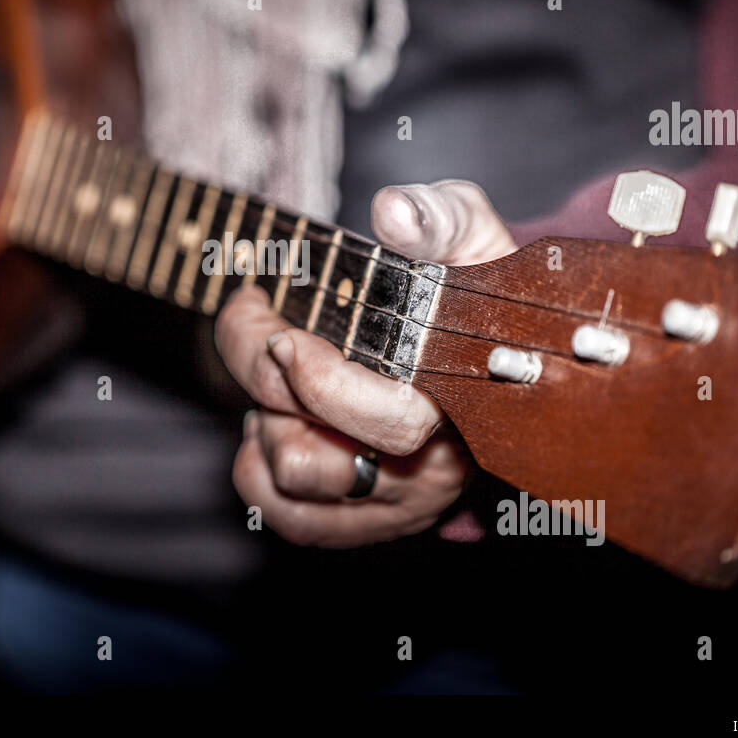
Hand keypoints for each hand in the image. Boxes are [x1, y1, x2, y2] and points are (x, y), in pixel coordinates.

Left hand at [216, 179, 516, 546]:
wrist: (481, 341)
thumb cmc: (467, 281)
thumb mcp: (470, 232)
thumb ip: (439, 217)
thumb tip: (393, 213)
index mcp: (462, 404)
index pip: (389, 424)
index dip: (323, 385)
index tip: (285, 337)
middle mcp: (431, 470)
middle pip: (314, 458)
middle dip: (265, 380)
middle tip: (256, 319)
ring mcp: (397, 505)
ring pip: (293, 486)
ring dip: (264, 421)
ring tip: (277, 373)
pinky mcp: (365, 523)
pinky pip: (289, 517)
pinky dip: (259, 467)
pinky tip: (273, 418)